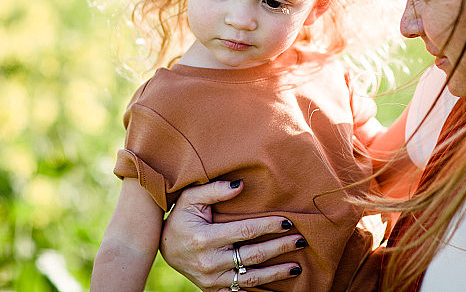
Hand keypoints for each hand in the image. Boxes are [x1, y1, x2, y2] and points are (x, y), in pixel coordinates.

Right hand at [160, 180, 305, 290]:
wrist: (164, 248)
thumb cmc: (181, 218)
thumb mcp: (190, 198)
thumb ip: (214, 189)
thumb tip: (240, 184)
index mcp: (204, 238)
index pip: (245, 231)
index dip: (268, 226)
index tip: (288, 222)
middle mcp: (209, 262)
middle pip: (253, 256)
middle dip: (280, 247)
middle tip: (300, 240)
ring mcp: (212, 280)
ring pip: (251, 278)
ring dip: (276, 273)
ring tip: (296, 266)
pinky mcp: (213, 290)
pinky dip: (260, 291)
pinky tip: (277, 288)